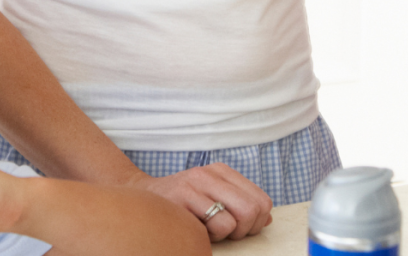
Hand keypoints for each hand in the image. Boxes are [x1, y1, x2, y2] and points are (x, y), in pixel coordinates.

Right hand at [131, 163, 272, 241]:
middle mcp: (212, 173)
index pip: (262, 201)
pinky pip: (217, 224)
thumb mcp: (212, 199)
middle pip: (253, 209)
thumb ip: (239, 204)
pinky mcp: (183, 196)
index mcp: (223, 172)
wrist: (139, 198)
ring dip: (224, 234)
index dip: (257, 223)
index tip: (239, 229)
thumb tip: (268, 219)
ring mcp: (197, 183)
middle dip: (244, 230)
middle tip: (226, 234)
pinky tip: (195, 229)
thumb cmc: (179, 205)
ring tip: (207, 230)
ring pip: (236, 220)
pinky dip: (210, 236)